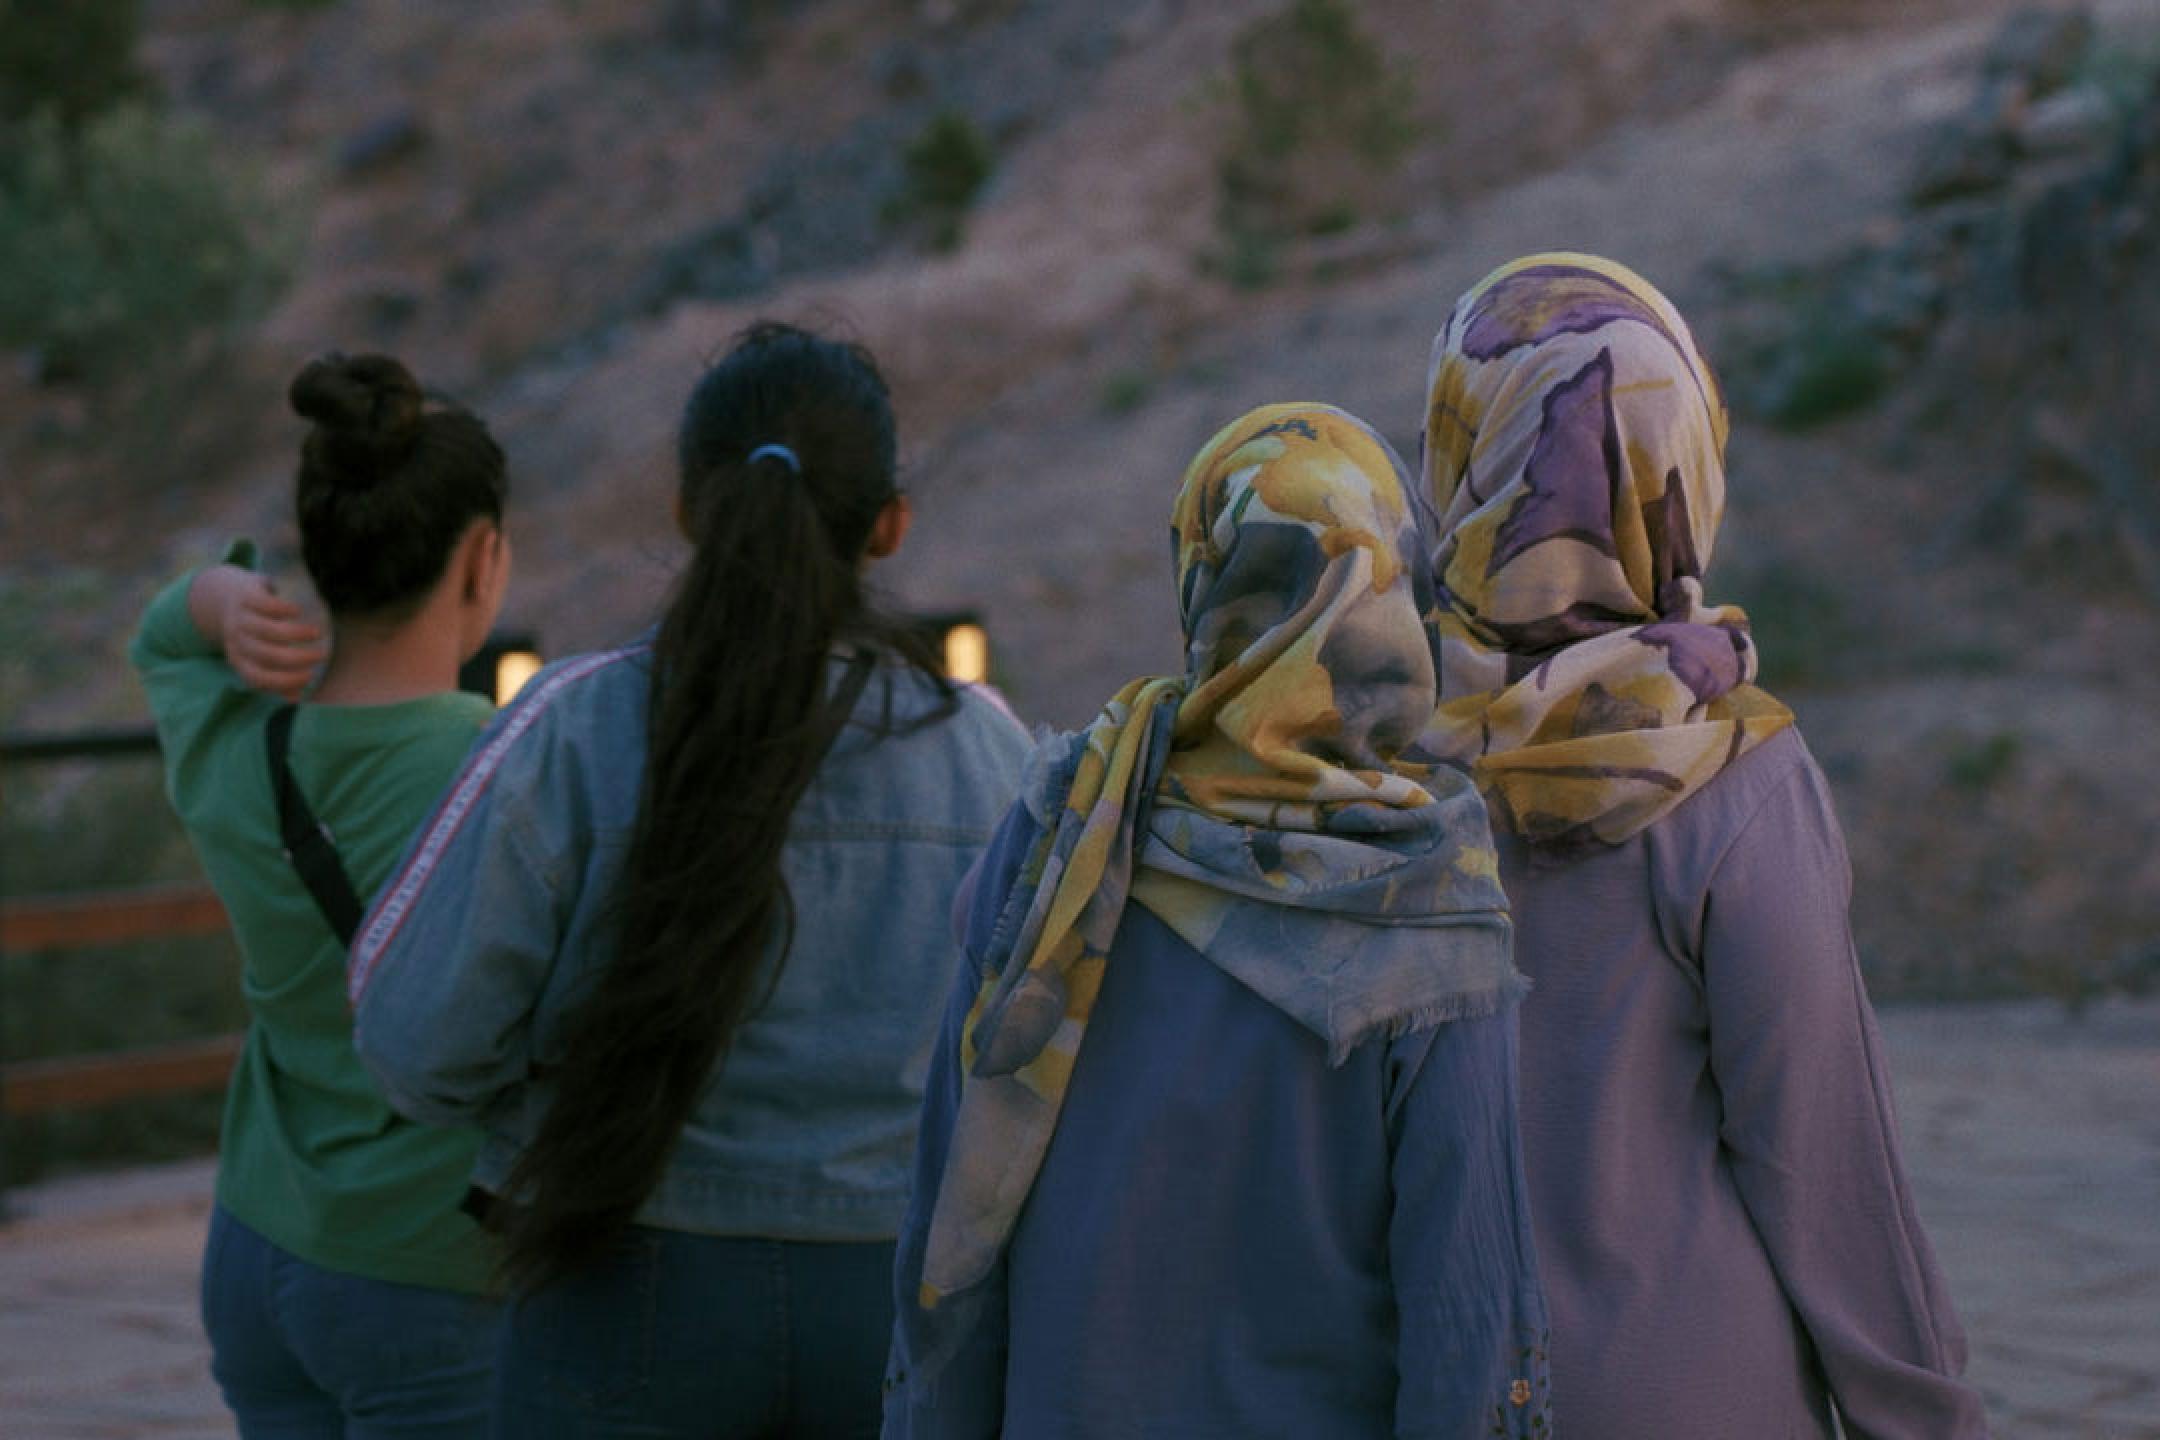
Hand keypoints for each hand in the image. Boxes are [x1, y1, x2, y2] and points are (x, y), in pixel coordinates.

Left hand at [188, 565, 328, 700]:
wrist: (223, 596)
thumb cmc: (250, 632)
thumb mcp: (257, 655)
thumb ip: (275, 676)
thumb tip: (295, 698)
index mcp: (238, 660)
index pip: (258, 677)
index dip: (285, 680)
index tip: (310, 676)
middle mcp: (236, 640)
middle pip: (266, 654)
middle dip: (297, 658)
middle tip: (320, 656)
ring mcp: (240, 617)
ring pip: (267, 630)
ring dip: (296, 633)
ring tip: (317, 633)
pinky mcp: (246, 596)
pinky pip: (265, 604)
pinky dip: (284, 609)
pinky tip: (298, 611)